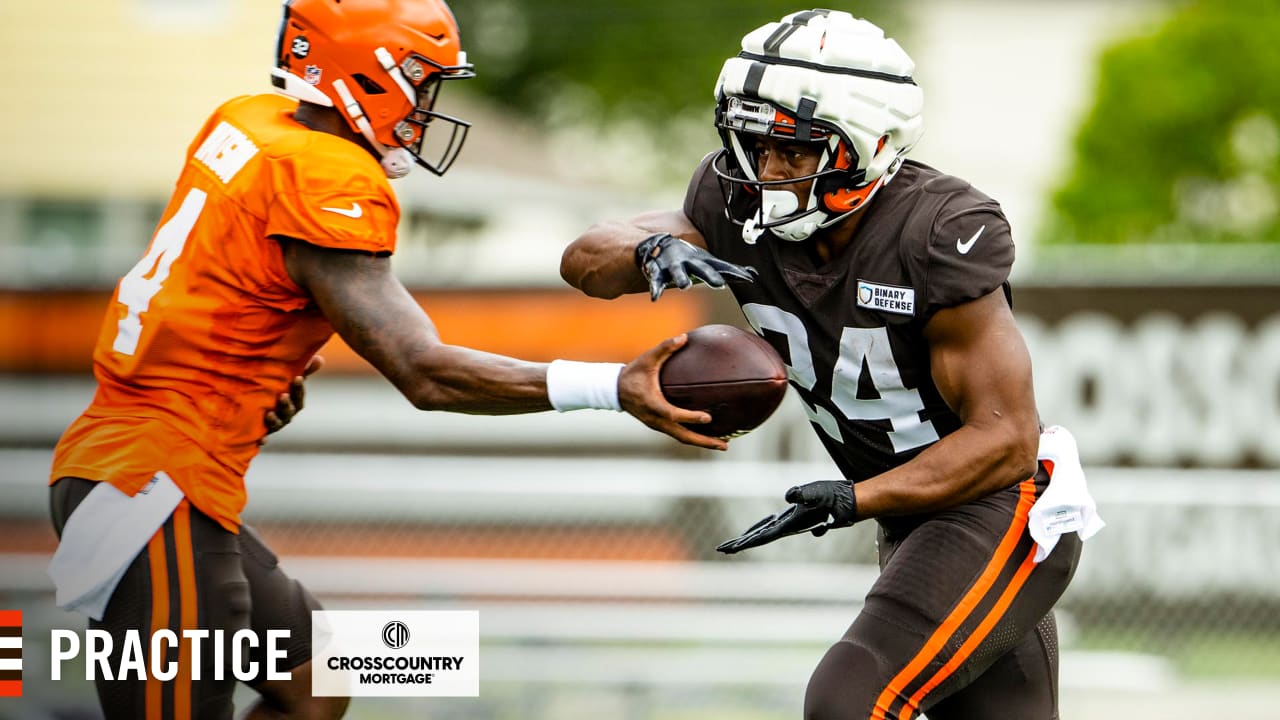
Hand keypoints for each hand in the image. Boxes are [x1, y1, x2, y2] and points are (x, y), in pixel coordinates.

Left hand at [260, 355, 324, 444]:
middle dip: (287, 405)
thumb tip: (320, 359)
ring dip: (275, 420)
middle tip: (282, 396)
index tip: (297, 378)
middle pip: (289, 411)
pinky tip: (260, 440)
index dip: (299, 388)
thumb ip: (304, 370)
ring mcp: (275, 424)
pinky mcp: (261, 432)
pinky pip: (262, 438)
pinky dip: (262, 440)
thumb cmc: (279, 391)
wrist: (257, 409)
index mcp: (295, 403)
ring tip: (269, 414)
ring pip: (277, 424)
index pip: (299, 396)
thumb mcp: (289, 380)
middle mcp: (287, 415)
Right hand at [618, 334, 728, 450]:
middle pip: (682, 436)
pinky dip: (693, 437)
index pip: (673, 414)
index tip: (708, 418)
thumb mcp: (647, 359)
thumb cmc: (633, 374)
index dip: (690, 417)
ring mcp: (657, 425)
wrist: (614, 390)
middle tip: (724, 445)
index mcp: (653, 404)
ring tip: (722, 444)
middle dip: (704, 441)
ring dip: (701, 442)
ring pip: (681, 438)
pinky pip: (678, 435)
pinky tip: (707, 436)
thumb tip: (684, 337)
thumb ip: (665, 348)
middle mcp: (656, 419)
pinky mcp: (659, 426)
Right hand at [635, 233, 755, 300]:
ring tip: (684, 286)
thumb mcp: (709, 262)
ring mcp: (673, 266)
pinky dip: (656, 288)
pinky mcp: (657, 271)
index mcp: (703, 261)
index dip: (735, 273)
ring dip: (681, 278)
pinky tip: (656, 298)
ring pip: (677, 272)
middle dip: (709, 276)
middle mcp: (689, 262)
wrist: (659, 244)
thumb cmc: (690, 258)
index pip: (721, 267)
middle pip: (701, 269)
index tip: (749, 279)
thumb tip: (754, 275)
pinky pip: (656, 281)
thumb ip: (729, 270)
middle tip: (719, 284)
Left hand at [716, 480, 858, 553]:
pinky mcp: (798, 517)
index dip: (746, 541)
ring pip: (767, 531)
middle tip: (722, 549)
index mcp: (790, 524)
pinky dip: (765, 527)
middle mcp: (790, 526)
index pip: (763, 535)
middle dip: (741, 543)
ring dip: (751, 536)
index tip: (730, 548)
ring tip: (736, 542)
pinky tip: (763, 526)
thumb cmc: (834, 496)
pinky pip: (776, 524)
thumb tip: (788, 496)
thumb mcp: (816, 491)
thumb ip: (801, 494)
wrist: (852, 502)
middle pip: (760, 537)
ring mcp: (794, 522)